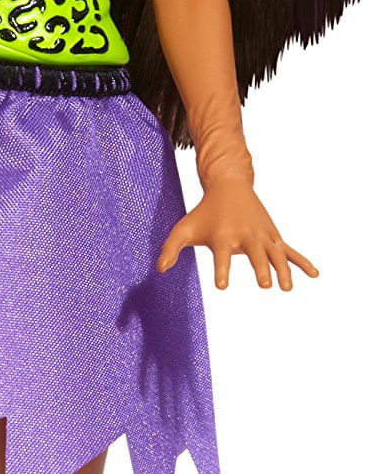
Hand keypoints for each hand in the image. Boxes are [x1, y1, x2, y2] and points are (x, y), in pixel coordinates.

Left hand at [157, 177, 318, 289]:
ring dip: (283, 269)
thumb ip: (170, 249)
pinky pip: (290, 252)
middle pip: (254, 253)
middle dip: (259, 268)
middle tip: (263, 284)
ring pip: (275, 254)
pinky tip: (314, 275)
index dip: (221, 269)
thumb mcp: (184, 228)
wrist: (230, 185)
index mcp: (223, 235)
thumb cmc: (204, 212)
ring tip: (285, 288)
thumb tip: (158, 270)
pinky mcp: (273, 236)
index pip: (221, 255)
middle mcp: (245, 235)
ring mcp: (262, 235)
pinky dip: (302, 263)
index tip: (222, 285)